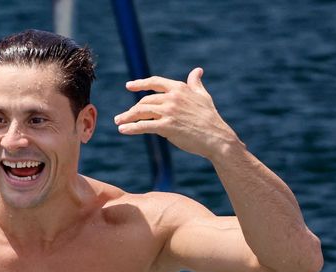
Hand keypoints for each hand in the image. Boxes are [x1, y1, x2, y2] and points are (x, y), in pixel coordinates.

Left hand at [114, 68, 240, 159]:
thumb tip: (197, 70)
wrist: (217, 138)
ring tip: (118, 122)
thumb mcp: (203, 96)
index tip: (129, 86)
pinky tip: (123, 130)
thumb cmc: (210, 118)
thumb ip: (195, 83)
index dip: (140, 83)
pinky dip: (131, 128)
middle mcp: (172, 98)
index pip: (155, 82)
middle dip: (132, 109)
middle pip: (145, 101)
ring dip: (127, 117)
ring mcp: (169, 111)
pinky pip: (143, 126)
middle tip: (122, 117)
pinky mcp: (166, 126)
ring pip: (141, 112)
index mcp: (179, 88)